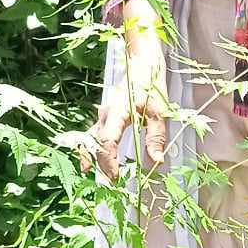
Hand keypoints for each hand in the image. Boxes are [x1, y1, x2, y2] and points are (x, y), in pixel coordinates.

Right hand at [89, 31, 168, 176]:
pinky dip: (90, 149)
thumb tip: (157, 161)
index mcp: (117, 112)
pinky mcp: (104, 117)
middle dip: (101, 165)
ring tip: (90, 175)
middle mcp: (105, 115)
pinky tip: (89, 163)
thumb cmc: (151, 85)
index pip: (107, 141)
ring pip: (90, 140)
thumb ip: (156, 137)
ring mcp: (102, 115)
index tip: (116, 177)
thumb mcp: (159, 111)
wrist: (142, 63)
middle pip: (96, 144)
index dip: (110, 161)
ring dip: (91, 158)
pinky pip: (92, 136)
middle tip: (111, 184)